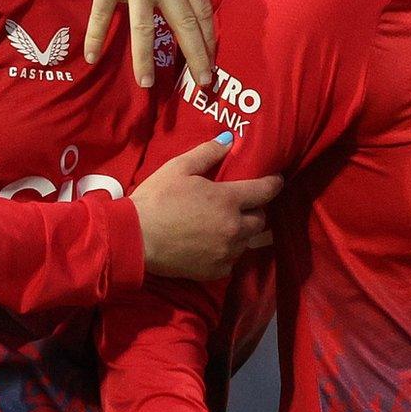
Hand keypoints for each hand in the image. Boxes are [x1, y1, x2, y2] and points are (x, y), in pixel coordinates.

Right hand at [64, 0, 216, 88]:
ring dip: (145, 59)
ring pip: (143, 27)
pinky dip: (96, 37)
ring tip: (146, 83)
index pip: (203, 9)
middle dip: (196, 56)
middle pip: (184, 23)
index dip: (210, 37)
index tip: (213, 60)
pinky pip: (102, 15)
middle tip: (204, 84)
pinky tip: (92, 57)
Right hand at [132, 134, 282, 280]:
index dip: (274, 184)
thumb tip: (229, 140)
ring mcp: (226, 252)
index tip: (276, 181)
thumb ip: (207, 153)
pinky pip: (232, 261)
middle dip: (256, 211)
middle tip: (243, 206)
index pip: (265, 191)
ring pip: (248, 242)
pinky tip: (214, 246)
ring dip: (242, 233)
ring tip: (226, 226)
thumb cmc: (156, 199)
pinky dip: (228, 253)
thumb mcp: (178, 168)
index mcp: (228, 200)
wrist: (134, 238)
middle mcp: (234, 227)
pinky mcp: (216, 271)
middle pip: (260, 220)